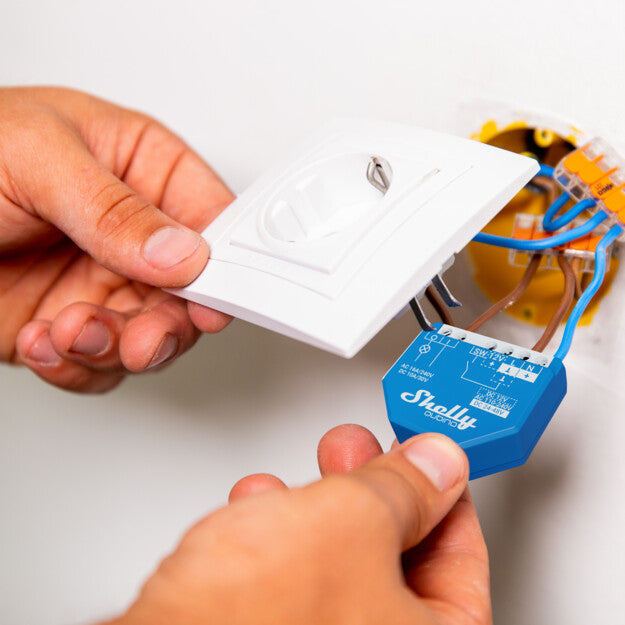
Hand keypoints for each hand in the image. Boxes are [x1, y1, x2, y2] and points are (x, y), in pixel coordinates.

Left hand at [0, 86, 233, 391]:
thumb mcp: (37, 156)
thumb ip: (115, 209)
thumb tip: (182, 253)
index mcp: (141, 170)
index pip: (211, 218)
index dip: (223, 263)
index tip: (214, 298)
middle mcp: (131, 233)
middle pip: (189, 293)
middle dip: (167, 324)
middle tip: (144, 337)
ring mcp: (103, 282)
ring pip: (150, 337)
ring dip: (115, 347)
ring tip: (71, 330)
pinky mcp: (70, 324)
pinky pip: (101, 364)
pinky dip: (78, 367)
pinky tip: (44, 342)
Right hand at [106, 426, 490, 624]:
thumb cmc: (249, 622)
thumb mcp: (351, 522)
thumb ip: (403, 487)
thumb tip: (437, 464)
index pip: (464, 560)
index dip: (446, 494)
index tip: (429, 459)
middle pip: (402, 561)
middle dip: (377, 492)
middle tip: (367, 453)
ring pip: (345, 565)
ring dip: (325, 507)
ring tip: (312, 473)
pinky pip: (299, 580)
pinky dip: (286, 537)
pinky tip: (263, 508)